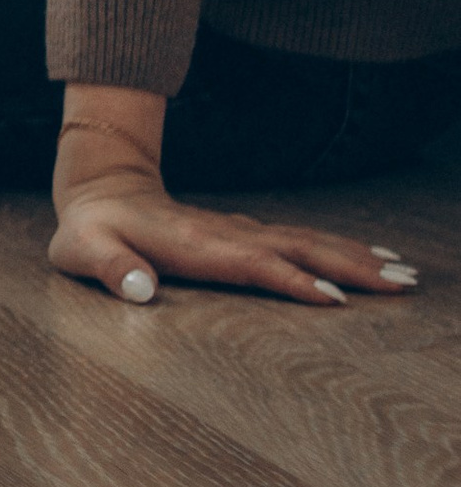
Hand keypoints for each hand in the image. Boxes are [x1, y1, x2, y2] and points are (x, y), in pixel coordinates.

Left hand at [49, 180, 421, 308]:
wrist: (99, 187)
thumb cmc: (89, 230)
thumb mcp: (82, 250)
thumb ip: (111, 269)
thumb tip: (140, 290)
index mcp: (194, 244)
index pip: (252, 263)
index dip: (291, 280)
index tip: (336, 300)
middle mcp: (226, 234)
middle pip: (299, 247)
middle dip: (351, 266)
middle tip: (402, 284)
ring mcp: (238, 231)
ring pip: (307, 241)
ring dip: (355, 256)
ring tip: (403, 274)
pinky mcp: (244, 234)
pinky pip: (300, 241)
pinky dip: (338, 249)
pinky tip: (367, 259)